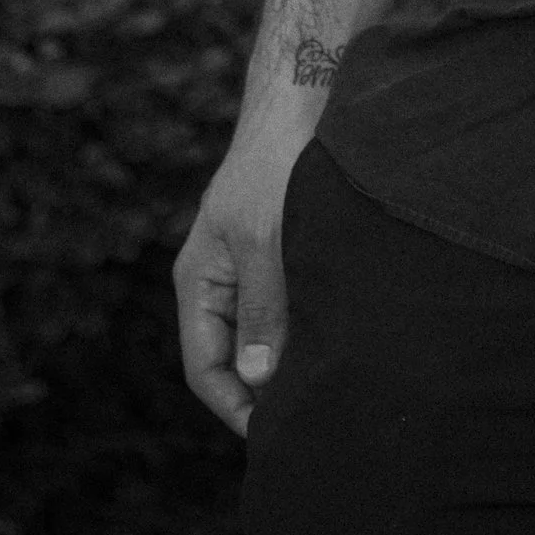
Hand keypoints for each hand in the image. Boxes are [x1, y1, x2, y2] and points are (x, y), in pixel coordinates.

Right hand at [173, 117, 311, 435]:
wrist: (302, 103)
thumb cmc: (274, 163)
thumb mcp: (264, 238)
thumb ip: (261, 307)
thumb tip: (255, 378)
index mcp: (200, 281)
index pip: (204, 368)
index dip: (233, 406)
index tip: (273, 432)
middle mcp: (221, 282)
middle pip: (232, 359)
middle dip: (262, 392)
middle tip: (306, 416)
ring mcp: (252, 269)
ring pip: (263, 337)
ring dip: (287, 362)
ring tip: (324, 385)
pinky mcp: (283, 257)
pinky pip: (286, 311)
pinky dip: (304, 332)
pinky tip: (335, 341)